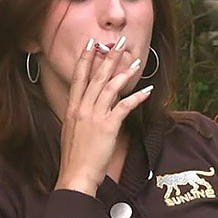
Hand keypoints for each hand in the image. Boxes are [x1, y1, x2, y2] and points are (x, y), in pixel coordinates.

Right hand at [54, 38, 152, 196]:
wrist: (76, 175)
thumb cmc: (75, 158)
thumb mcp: (70, 132)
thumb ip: (78, 117)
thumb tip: (85, 110)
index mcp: (72, 108)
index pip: (78, 78)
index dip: (85, 59)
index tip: (90, 44)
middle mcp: (81, 108)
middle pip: (96, 76)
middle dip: (107, 57)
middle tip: (118, 41)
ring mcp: (94, 116)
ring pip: (110, 87)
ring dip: (124, 72)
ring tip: (135, 60)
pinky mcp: (107, 126)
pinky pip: (124, 106)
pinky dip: (137, 97)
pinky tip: (147, 90)